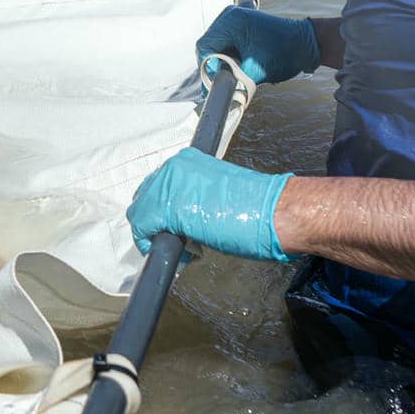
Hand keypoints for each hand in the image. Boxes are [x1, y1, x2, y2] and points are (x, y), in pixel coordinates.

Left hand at [126, 147, 292, 262]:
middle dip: (155, 223)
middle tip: (177, 240)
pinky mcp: (167, 208)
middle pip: (144, 199)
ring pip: (140, 214)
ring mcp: (168, 187)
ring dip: (156, 233)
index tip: (169, 226)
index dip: (160, 211)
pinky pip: (144, 229)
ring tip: (185, 246)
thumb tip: (179, 215)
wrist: (274, 212)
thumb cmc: (256, 206)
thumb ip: (192, 197)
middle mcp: (173, 168)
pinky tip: (179, 252)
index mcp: (186, 161)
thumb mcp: (216, 192)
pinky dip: (153, 244)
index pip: (156, 186)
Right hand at [196, 6, 319, 85]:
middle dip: (215, 65)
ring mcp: (234, 18)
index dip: (209, 67)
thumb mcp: (254, 71)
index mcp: (231, 21)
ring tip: (238, 72)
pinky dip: (229, 57)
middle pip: (208, 45)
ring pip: (216, 46)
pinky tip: (241, 64)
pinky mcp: (240, 25)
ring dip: (222, 62)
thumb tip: (214, 94)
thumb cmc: (285, 54)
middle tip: (228, 80)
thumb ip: (231, 81)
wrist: (307, 43)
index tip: (219, 83)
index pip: (205, 47)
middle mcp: (229, 15)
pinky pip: (225, 43)